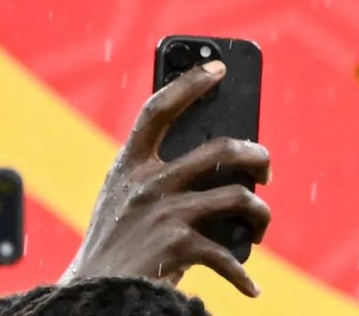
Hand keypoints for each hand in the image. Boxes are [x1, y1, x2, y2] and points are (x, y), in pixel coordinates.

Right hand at [67, 63, 272, 297]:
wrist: (92, 296)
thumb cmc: (115, 246)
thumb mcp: (123, 201)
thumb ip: (157, 176)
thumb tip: (223, 158)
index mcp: (128, 168)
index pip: (157, 111)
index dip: (188, 83)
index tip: (218, 67)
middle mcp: (147, 185)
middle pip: (221, 149)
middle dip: (256, 155)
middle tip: (266, 168)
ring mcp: (164, 214)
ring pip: (238, 196)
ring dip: (260, 214)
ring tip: (259, 227)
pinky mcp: (178, 246)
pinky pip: (226, 254)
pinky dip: (241, 275)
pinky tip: (251, 285)